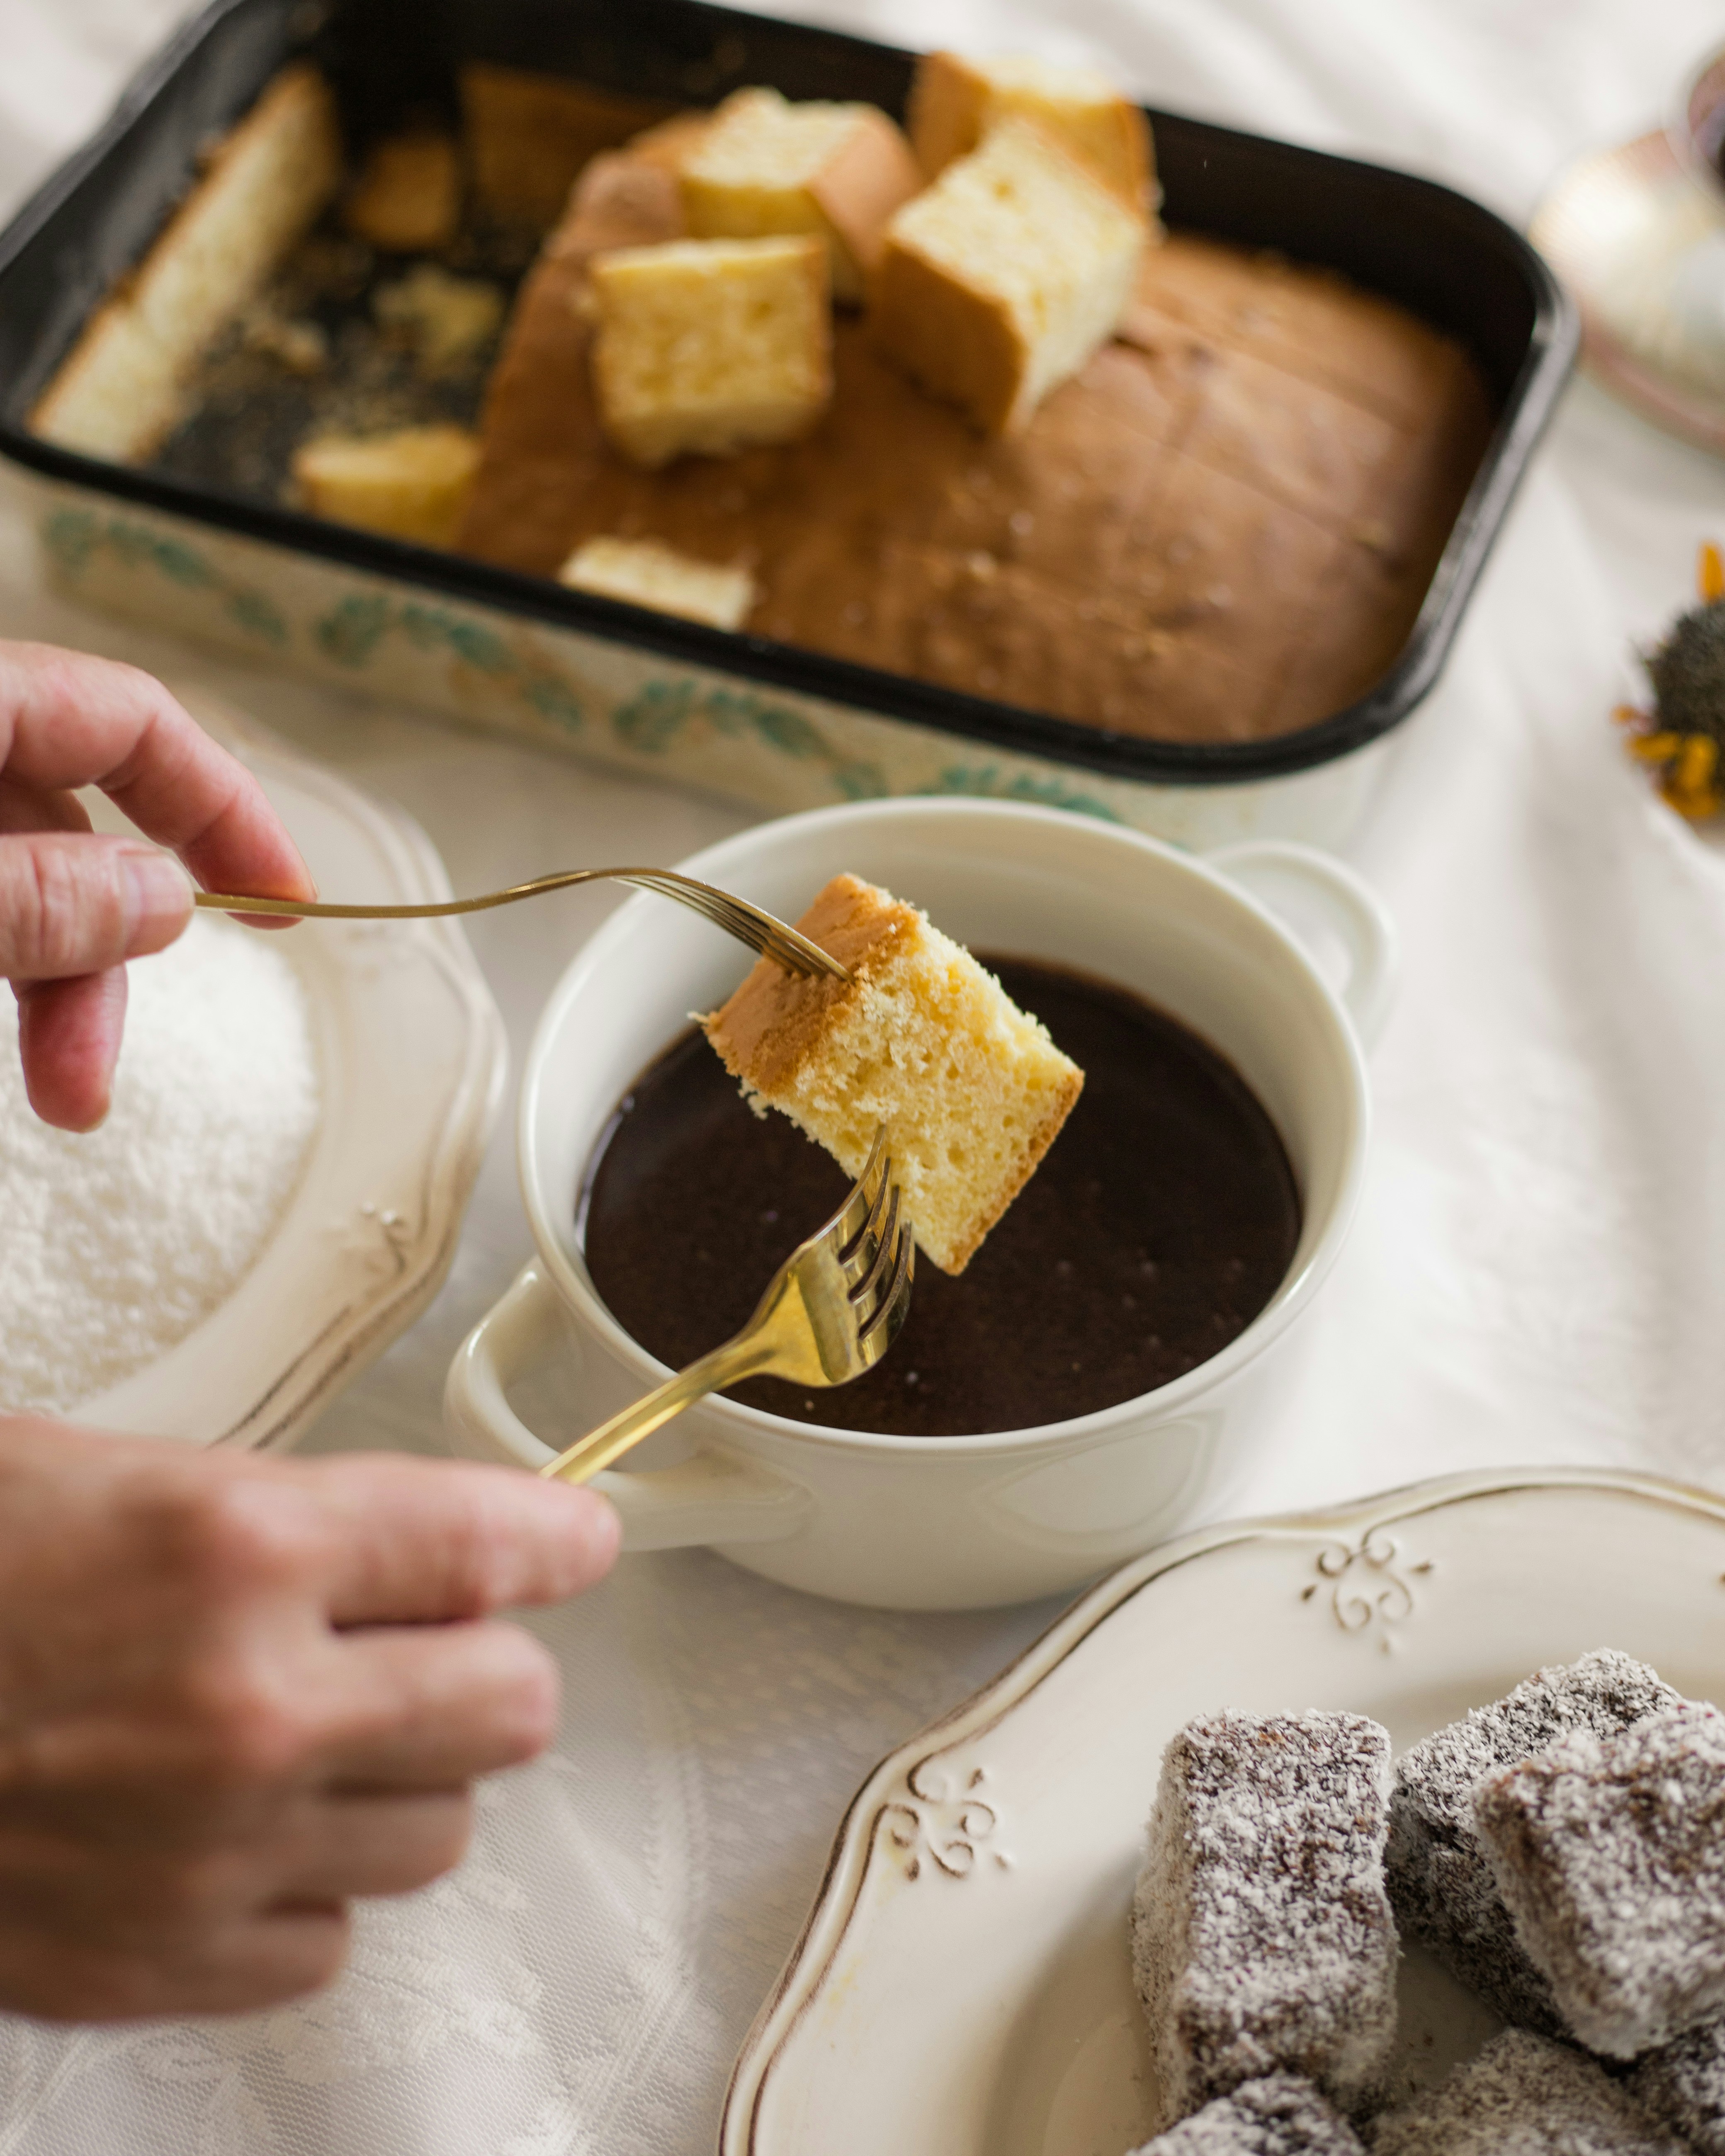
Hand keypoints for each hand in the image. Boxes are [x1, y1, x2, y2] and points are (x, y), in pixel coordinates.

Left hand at [0, 642, 313, 1131]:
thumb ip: (30, 893)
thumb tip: (161, 903)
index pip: (135, 719)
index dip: (225, 808)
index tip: (285, 902)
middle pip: (73, 826)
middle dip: (114, 955)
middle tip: (116, 1067)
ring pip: (16, 883)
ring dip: (57, 992)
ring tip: (63, 1098)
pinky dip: (2, 970)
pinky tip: (12, 1044)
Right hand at [0, 1419, 617, 2020]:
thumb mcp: (104, 1475)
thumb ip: (274, 1511)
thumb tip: (408, 1538)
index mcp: (236, 1547)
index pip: (491, 1541)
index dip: (556, 1537)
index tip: (579, 1540)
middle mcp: (249, 1707)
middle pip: (510, 1705)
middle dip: (486, 1664)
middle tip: (434, 1643)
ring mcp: (211, 1850)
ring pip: (439, 1829)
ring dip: (401, 1777)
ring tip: (312, 1736)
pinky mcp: (157, 1964)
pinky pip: (329, 1939)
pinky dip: (305, 1885)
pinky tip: (238, 1831)